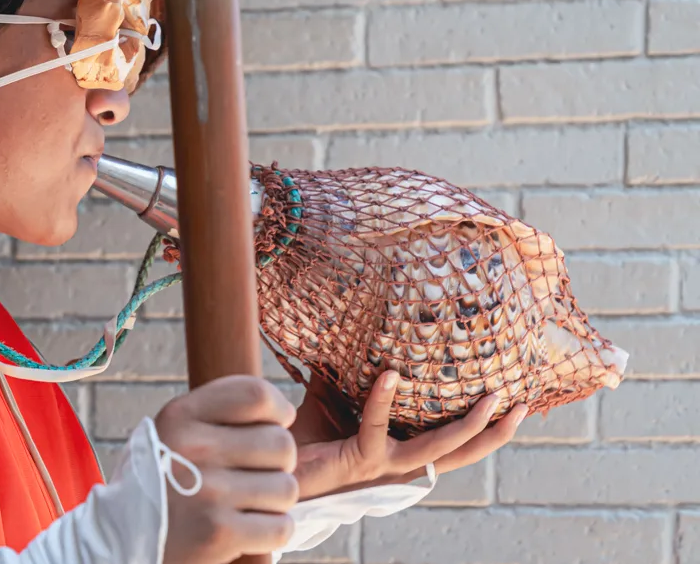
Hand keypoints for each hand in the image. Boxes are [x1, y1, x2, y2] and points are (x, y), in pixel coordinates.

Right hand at [153, 375, 299, 563]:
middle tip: (252, 476)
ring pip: (286, 488)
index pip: (256, 394)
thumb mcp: (173, 431)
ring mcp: (207, 491)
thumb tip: (283, 413)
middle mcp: (193, 447)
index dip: (278, 409)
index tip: (276, 424)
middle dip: (277, 464)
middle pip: (281, 443)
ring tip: (244, 504)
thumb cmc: (161, 481)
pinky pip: (281, 527)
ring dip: (273, 501)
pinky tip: (246, 530)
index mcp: (180, 416)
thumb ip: (218, 414)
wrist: (121, 540)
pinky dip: (271, 532)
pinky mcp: (219, 533)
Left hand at [289, 371, 527, 500]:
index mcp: (403, 454)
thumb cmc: (307, 440)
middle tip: (522, 404)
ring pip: (439, 449)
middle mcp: (401, 465)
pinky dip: (383, 400)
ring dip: (469, 425)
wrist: (281, 470)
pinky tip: (391, 374)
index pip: (453, 446)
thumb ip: (349, 375)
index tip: (512, 406)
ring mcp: (385, 465)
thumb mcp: (334, 401)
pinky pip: (377, 427)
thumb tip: (354, 334)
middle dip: (497, 433)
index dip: (485, 432)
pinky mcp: (361, 459)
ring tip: (491, 396)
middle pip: (462, 454)